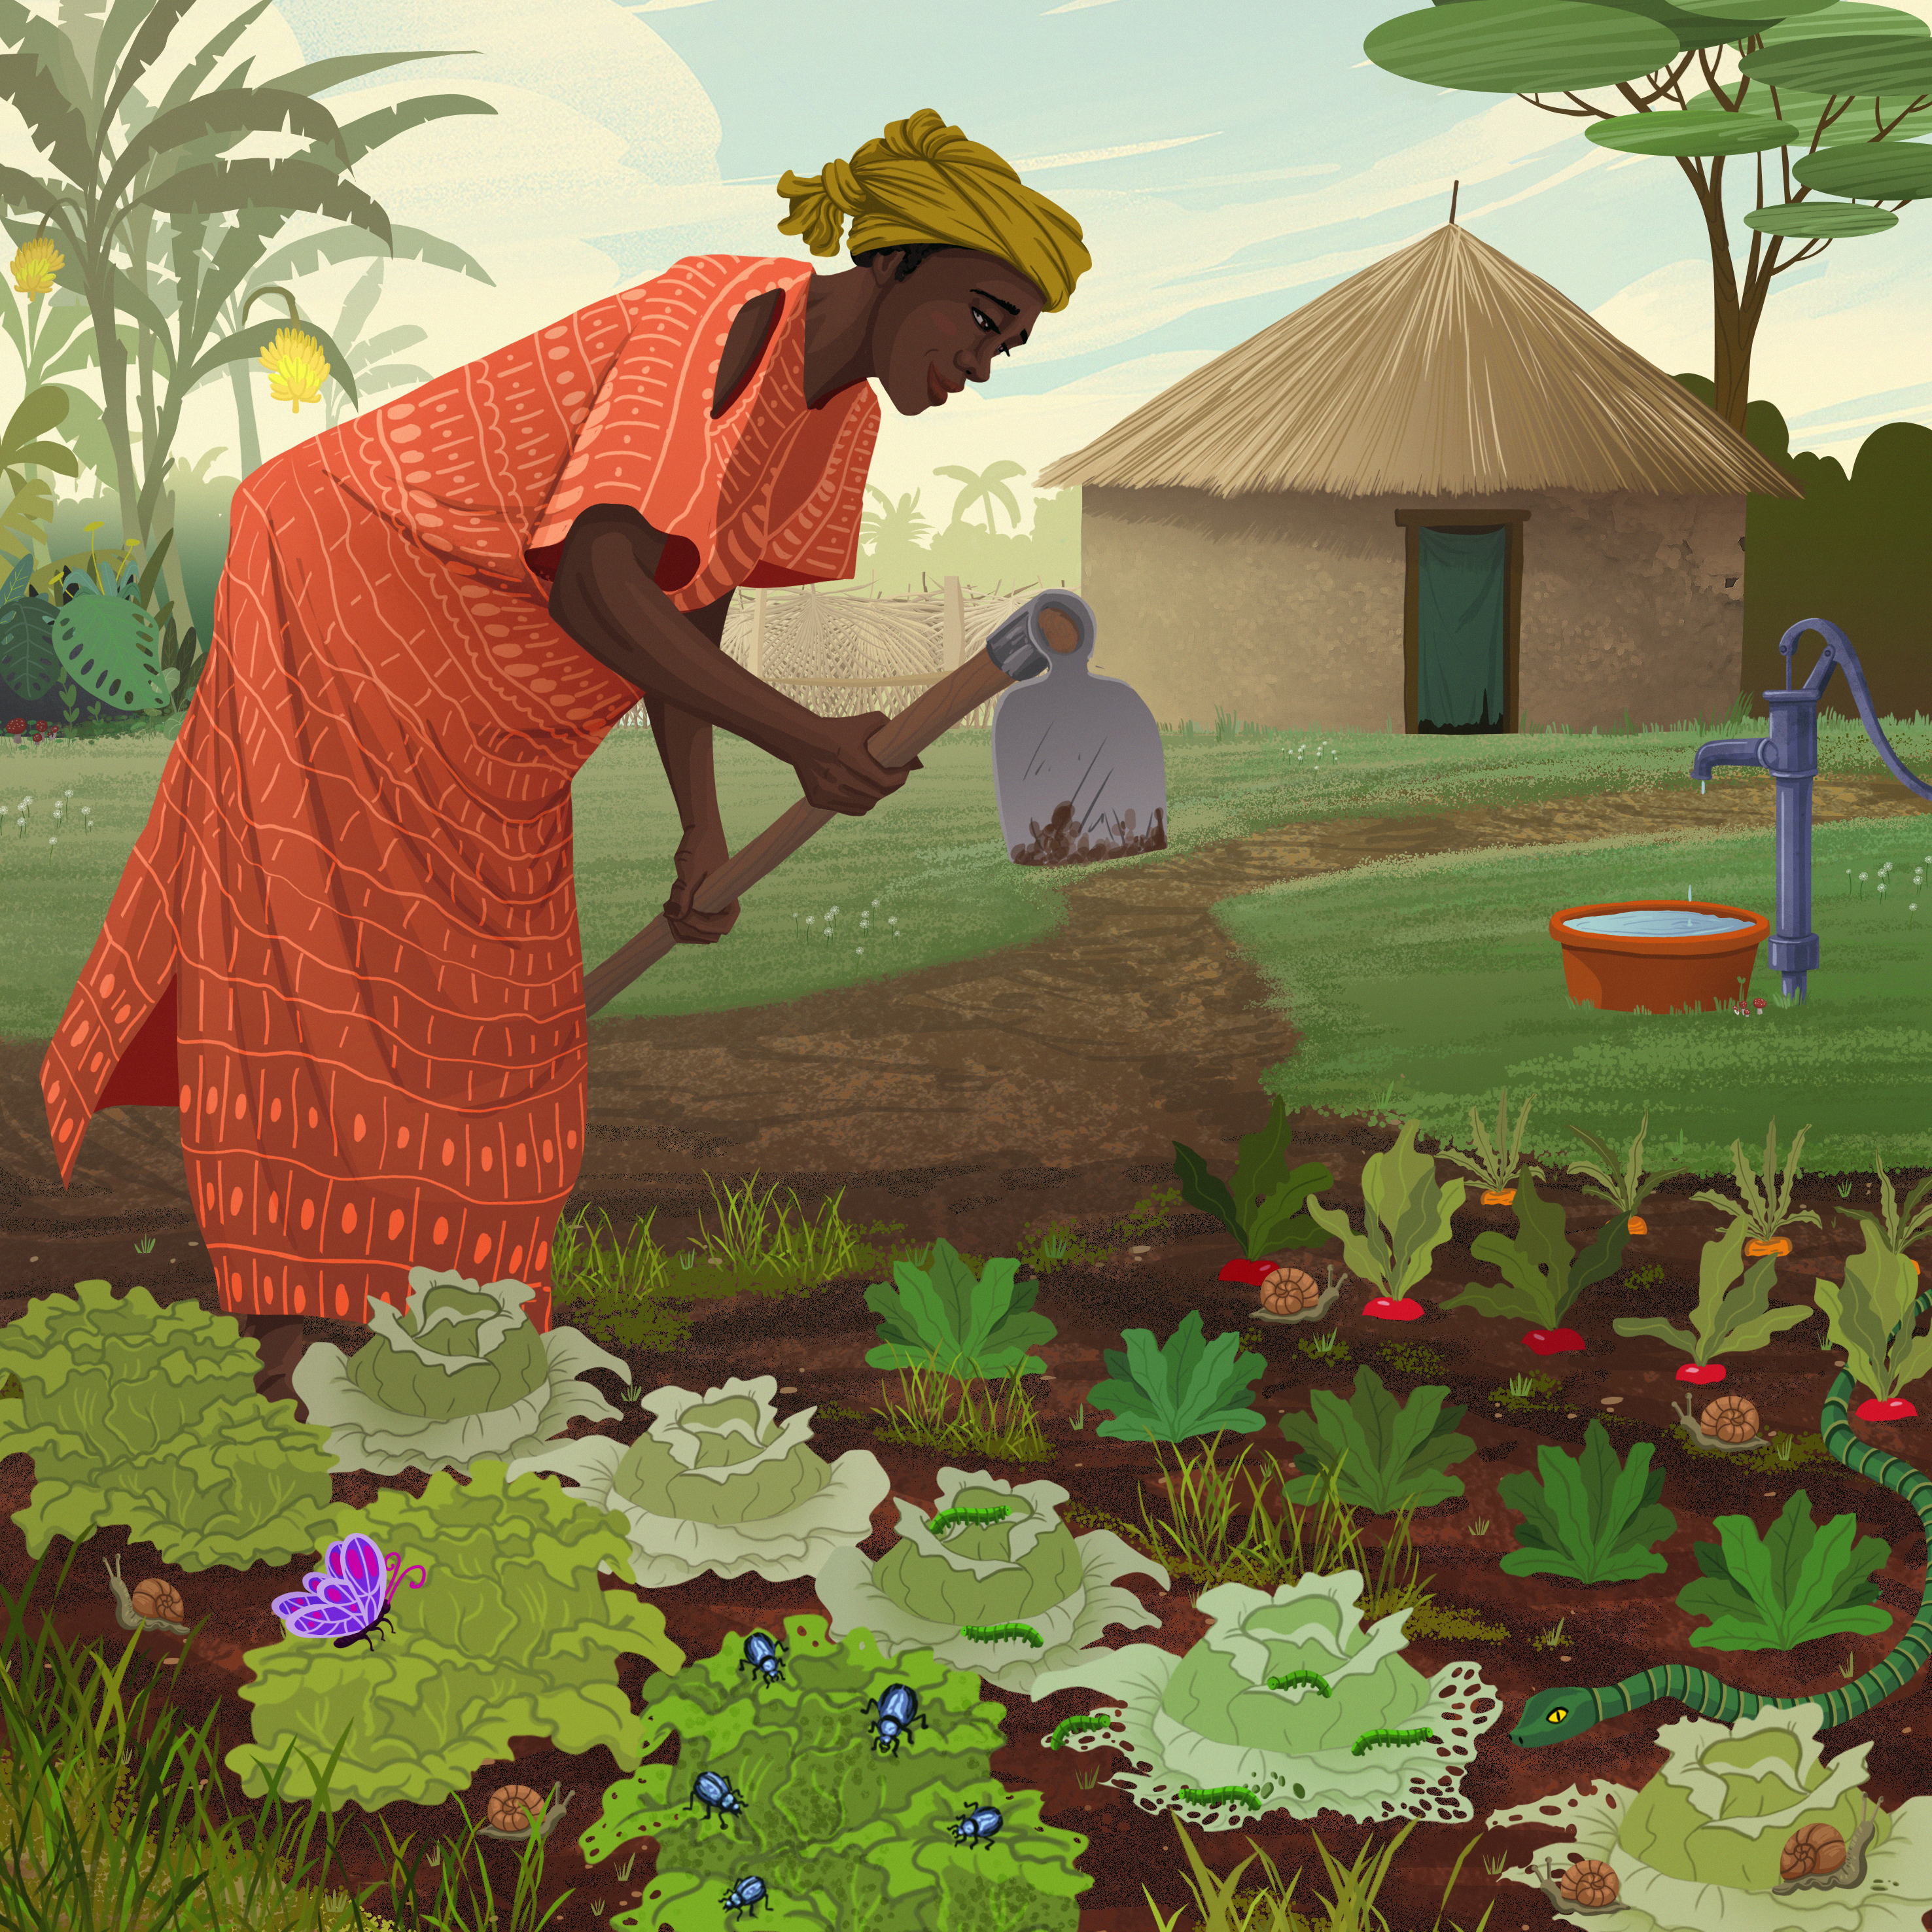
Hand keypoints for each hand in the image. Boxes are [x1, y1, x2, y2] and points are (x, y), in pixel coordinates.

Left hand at [663, 822, 738, 943]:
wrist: (700, 828)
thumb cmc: (700, 846)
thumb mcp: (689, 871)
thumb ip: (683, 895)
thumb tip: (675, 918)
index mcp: (728, 896)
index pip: (723, 927)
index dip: (706, 932)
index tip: (686, 923)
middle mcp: (721, 901)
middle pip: (708, 931)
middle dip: (688, 929)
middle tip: (671, 919)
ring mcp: (710, 899)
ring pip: (697, 923)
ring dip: (681, 923)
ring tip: (667, 909)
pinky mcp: (700, 895)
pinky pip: (691, 913)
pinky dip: (679, 913)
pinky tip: (668, 904)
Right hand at [790, 711, 920, 815]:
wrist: (801, 738)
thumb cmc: (839, 729)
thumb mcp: (867, 722)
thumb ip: (894, 734)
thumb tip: (919, 764)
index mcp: (849, 757)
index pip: (885, 781)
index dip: (900, 778)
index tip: (903, 770)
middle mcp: (836, 777)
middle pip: (878, 796)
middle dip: (891, 787)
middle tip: (893, 777)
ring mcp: (826, 792)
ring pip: (866, 806)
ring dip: (877, 796)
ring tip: (876, 784)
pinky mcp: (818, 800)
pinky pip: (851, 811)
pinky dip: (861, 804)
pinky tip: (861, 791)